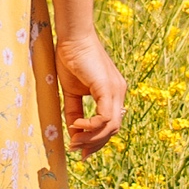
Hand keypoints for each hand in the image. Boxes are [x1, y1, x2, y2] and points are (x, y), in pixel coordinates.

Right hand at [56, 29, 126, 154]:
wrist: (71, 37)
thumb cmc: (70, 58)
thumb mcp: (72, 91)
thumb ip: (74, 110)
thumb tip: (74, 130)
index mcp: (112, 93)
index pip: (110, 124)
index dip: (97, 140)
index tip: (80, 148)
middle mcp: (119, 93)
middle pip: (113, 129)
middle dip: (95, 144)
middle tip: (78, 152)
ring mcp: (116, 91)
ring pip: (111, 127)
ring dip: (92, 138)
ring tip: (75, 141)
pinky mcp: (108, 88)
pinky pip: (105, 117)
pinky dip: (91, 126)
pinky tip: (77, 125)